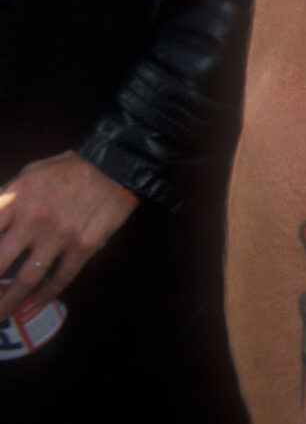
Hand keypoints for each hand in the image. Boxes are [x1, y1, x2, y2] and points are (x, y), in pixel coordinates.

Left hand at [0, 152, 138, 316]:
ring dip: (9, 302)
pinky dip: (46, 295)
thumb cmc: (69, 169)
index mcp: (16, 200)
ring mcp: (59, 236)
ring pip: (26, 280)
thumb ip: (7, 197)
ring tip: (1, 315)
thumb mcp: (30, 173)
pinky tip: (37, 302)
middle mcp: (32, 221)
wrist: (116, 167)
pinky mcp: (83, 247)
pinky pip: (61, 278)